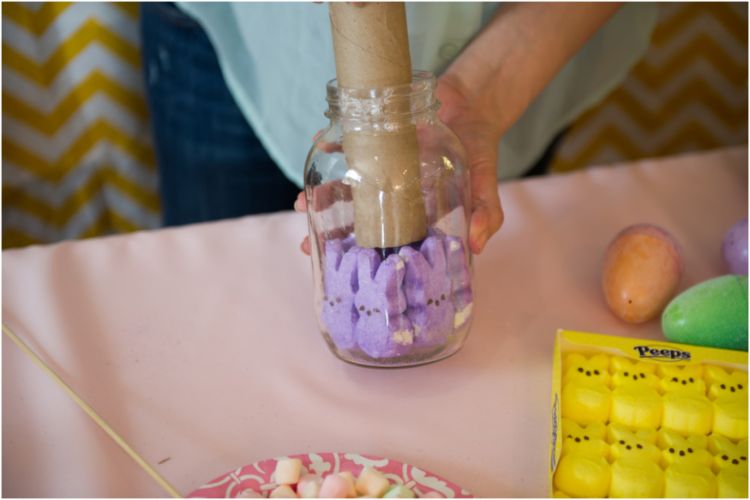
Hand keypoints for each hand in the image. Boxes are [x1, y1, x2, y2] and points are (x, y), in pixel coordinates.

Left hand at [295, 75, 505, 255]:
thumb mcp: (484, 181)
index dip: (363, 256)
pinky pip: (347, 142)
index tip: (340, 269)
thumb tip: (477, 245)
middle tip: (306, 245)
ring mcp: (379, 167)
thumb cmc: (479, 147)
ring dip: (321, 196)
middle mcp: (392, 193)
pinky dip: (330, 142)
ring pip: (344, 187)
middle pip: (356, 219)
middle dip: (331, 232)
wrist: (473, 102)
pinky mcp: (374, 138)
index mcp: (415, 211)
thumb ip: (486, 211)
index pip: (386, 240)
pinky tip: (318, 143)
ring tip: (302, 203)